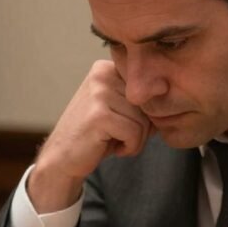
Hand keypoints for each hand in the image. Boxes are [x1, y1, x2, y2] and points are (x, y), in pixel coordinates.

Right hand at [28, 60, 152, 212]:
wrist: (62, 159)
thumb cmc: (95, 135)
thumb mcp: (119, 109)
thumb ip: (140, 97)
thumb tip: (166, 86)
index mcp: (106, 67)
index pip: (147, 89)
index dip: (141, 114)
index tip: (120, 123)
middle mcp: (102, 73)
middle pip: (146, 104)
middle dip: (139, 128)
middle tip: (115, 136)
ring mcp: (99, 92)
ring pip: (143, 120)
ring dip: (134, 140)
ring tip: (112, 141)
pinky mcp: (99, 114)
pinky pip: (134, 132)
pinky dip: (129, 147)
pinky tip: (110, 148)